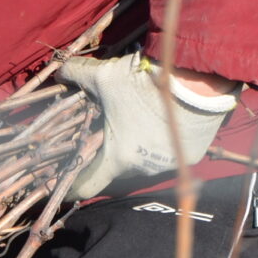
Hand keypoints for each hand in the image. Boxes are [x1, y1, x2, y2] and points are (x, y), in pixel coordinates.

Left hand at [59, 51, 239, 199]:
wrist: (198, 80)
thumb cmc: (145, 83)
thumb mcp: (104, 76)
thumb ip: (76, 75)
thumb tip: (59, 72)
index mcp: (117, 158)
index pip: (87, 186)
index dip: (73, 184)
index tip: (65, 177)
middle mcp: (142, 169)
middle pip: (116, 167)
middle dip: (109, 152)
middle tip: (107, 128)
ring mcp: (168, 164)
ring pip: (143, 160)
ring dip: (136, 145)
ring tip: (138, 119)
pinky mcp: (190, 157)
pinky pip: (168, 152)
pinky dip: (161, 140)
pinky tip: (163, 119)